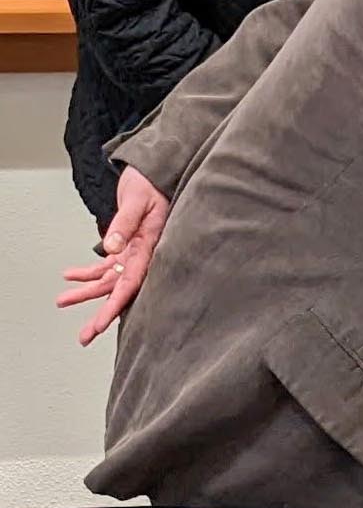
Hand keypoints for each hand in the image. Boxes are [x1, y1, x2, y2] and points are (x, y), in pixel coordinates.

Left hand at [58, 167, 169, 344]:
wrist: (155, 172)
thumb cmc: (152, 184)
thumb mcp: (137, 201)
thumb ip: (125, 224)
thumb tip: (110, 247)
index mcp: (150, 247)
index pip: (131, 283)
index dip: (115, 305)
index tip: (101, 323)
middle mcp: (142, 254)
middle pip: (119, 290)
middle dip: (101, 313)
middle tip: (85, 335)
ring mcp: (134, 251)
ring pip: (109, 279)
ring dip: (86, 292)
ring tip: (63, 301)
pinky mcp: (126, 244)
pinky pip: (106, 264)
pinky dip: (88, 271)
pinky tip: (70, 275)